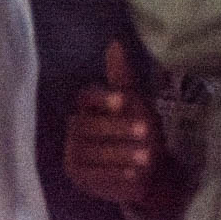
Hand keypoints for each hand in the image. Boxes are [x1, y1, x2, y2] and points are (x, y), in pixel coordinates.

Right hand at [65, 42, 179, 208]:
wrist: (143, 169)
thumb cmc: (138, 129)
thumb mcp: (136, 102)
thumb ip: (123, 77)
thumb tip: (115, 43)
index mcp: (88, 106)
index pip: (87, 97)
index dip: (104, 98)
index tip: (125, 100)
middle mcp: (74, 128)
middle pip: (87, 127)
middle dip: (118, 129)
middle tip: (147, 132)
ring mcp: (73, 154)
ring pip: (92, 153)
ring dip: (121, 155)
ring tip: (147, 158)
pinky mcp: (78, 177)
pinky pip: (94, 176)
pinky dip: (115, 176)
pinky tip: (135, 175)